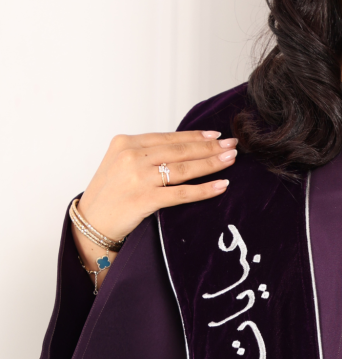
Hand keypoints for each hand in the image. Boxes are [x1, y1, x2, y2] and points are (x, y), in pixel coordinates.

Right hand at [73, 129, 236, 285]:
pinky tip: (221, 186)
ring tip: (231, 160)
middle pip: (180, 150)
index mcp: (126, 143)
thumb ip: (144, 155)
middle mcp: (132, 156)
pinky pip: (182, 193)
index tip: (215, 136)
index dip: (194, 136)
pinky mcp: (145, 199)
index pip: (168, 137)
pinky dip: (204, 189)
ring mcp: (139, 177)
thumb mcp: (120, 163)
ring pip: (184, 168)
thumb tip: (180, 150)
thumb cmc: (108, 194)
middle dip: (209, 148)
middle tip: (233, 146)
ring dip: (211, 164)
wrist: (91, 221)